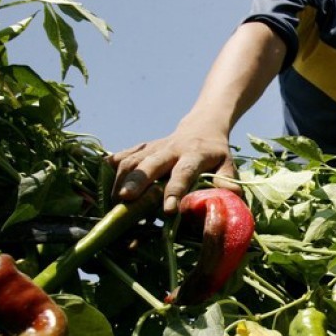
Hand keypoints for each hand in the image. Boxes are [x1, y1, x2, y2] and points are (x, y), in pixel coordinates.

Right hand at [107, 123, 238, 213]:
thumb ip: (228, 181)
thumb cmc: (216, 153)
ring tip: (114, 200)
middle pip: (151, 163)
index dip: (175, 190)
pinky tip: (103, 177)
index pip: (183, 173)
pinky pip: (126, 154)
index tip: (167, 210)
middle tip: (125, 199)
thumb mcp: (228, 164)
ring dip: (121, 178)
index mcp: (194, 155)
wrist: (203, 126)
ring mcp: (155, 147)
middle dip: (137, 181)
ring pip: (133, 159)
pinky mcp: (144, 147)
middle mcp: (172, 149)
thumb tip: (233, 199)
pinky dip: (113, 164)